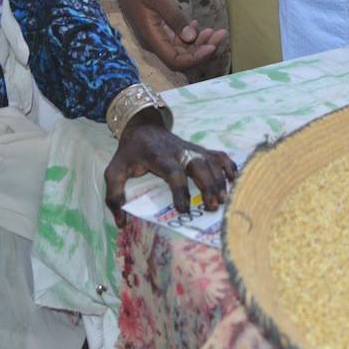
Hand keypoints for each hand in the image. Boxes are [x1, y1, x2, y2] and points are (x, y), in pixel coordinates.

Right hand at [104, 0, 225, 71]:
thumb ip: (175, 18)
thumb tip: (191, 38)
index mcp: (151, 36)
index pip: (175, 60)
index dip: (195, 58)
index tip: (212, 46)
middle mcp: (154, 40)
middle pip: (182, 56)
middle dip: (203, 49)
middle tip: (221, 34)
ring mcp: (157, 34)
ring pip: (182, 48)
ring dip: (199, 42)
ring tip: (215, 30)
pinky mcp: (160, 27)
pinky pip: (177, 38)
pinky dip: (190, 34)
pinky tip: (198, 24)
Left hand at [104, 113, 236, 214]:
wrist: (143, 127)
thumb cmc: (130, 153)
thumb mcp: (114, 171)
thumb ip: (114, 196)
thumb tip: (121, 222)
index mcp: (159, 157)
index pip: (174, 173)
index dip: (180, 191)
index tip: (183, 210)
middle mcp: (179, 151)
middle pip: (199, 165)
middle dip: (208, 186)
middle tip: (211, 207)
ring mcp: (192, 149)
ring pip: (211, 161)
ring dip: (219, 180)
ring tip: (223, 200)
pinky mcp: (199, 149)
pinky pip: (218, 154)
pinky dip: (229, 165)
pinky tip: (234, 179)